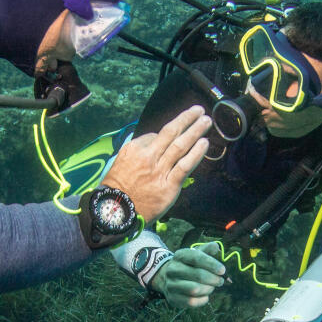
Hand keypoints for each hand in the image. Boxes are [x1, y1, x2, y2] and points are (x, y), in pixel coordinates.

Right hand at [101, 106, 211, 220]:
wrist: (116, 212)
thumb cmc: (117, 189)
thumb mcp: (120, 162)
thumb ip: (139, 151)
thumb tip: (155, 143)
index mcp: (134, 149)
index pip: (155, 135)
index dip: (167, 134)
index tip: (176, 133)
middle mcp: (148, 156)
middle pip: (171, 132)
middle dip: (187, 119)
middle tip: (199, 110)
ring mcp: (159, 171)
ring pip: (180, 145)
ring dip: (195, 131)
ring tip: (206, 121)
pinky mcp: (169, 185)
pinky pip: (185, 166)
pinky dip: (196, 153)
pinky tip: (204, 143)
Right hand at [152, 242, 225, 306]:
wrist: (169, 278)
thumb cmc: (189, 265)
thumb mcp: (196, 254)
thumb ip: (208, 249)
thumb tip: (216, 247)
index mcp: (180, 256)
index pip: (196, 258)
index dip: (211, 264)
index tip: (223, 270)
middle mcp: (173, 269)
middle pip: (198, 275)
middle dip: (214, 279)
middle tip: (220, 281)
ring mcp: (171, 285)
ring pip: (195, 289)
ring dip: (208, 289)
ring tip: (211, 287)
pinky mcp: (173, 298)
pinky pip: (191, 302)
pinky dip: (202, 299)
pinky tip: (205, 296)